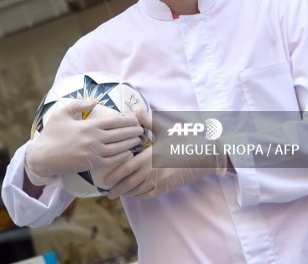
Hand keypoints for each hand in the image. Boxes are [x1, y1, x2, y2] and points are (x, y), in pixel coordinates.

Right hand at [25, 99, 143, 185]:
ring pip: (118, 148)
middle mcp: (93, 139)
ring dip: (130, 143)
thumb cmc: (51, 133)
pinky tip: (128, 153)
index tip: (136, 118)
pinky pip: (111, 161)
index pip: (114, 121)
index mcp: (88, 125)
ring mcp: (93, 152)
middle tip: (142, 129)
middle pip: (120, 134)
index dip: (128, 120)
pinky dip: (122, 157)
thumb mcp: (62, 113)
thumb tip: (94, 101)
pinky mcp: (91, 164)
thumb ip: (79, 105)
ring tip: (138, 140)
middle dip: (133, 131)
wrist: (42, 157)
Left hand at [104, 110, 220, 198]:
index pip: (127, 168)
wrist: (203, 156)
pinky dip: (139, 196)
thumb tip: (136, 110)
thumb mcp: (166, 129)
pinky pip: (149, 194)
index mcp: (149, 156)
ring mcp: (159, 181)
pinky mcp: (166, 188)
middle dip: (117, 189)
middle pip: (129, 183)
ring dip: (127, 193)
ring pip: (138, 191)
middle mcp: (152, 171)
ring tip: (118, 193)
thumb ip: (149, 121)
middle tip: (108, 193)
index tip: (105, 180)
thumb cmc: (183, 141)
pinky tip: (135, 194)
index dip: (115, 175)